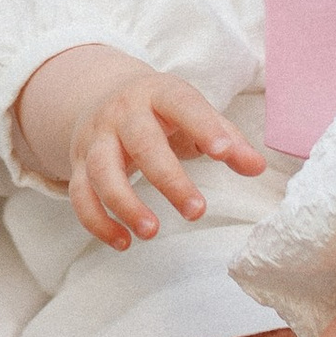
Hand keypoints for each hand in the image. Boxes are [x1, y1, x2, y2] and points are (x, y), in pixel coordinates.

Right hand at [14, 43, 267, 249]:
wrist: (99, 95)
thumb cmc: (160, 112)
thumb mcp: (193, 115)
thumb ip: (227, 140)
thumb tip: (256, 167)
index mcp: (158, 94)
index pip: (181, 104)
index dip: (203, 127)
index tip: (223, 153)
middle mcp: (122, 113)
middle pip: (142, 143)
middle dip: (168, 179)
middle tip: (197, 211)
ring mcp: (96, 139)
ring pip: (103, 171)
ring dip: (125, 204)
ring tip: (152, 232)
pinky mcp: (78, 164)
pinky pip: (80, 196)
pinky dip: (97, 222)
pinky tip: (124, 242)